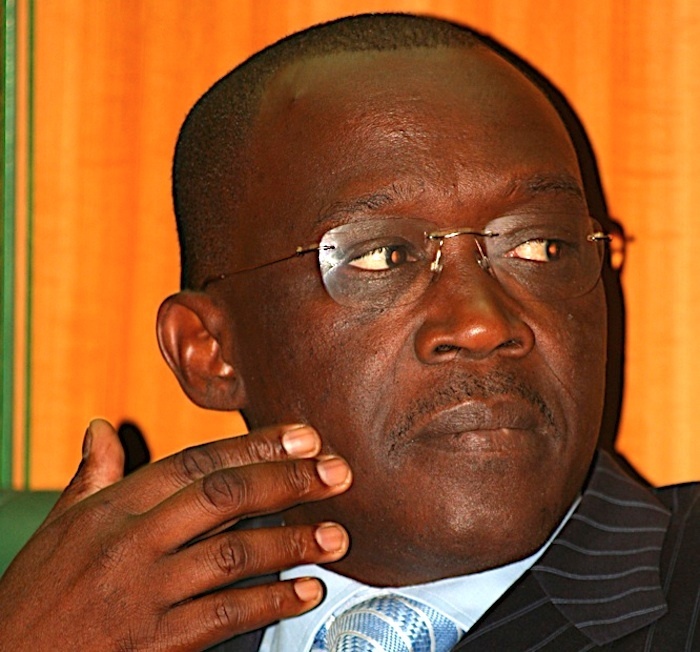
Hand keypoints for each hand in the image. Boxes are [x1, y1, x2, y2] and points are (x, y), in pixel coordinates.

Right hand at [0, 419, 351, 650]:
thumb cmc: (34, 595)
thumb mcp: (59, 527)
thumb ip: (92, 476)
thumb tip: (103, 428)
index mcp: (113, 507)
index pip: (197, 462)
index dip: (255, 446)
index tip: (303, 437)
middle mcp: (131, 542)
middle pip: (223, 497)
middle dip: (287, 481)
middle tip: (337, 473)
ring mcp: (144, 593)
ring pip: (232, 554)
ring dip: (291, 542)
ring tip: (335, 534)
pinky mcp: (154, 643)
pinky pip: (223, 615)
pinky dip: (270, 601)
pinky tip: (305, 591)